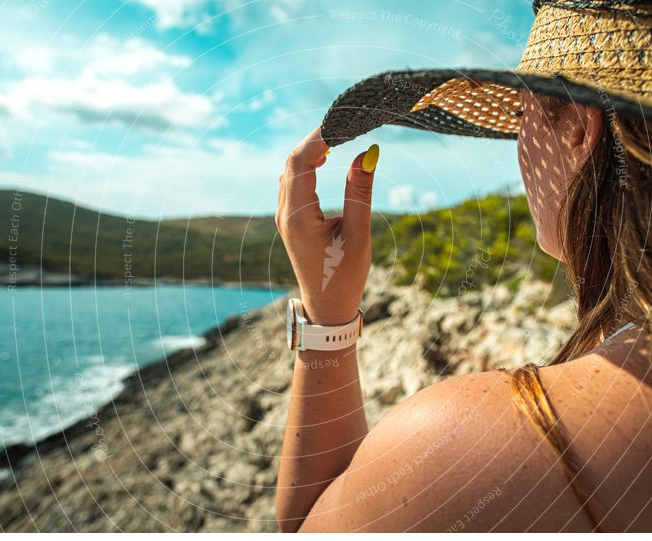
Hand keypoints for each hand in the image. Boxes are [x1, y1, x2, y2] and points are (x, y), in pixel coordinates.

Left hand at [276, 126, 378, 323]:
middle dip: (315, 139)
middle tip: (343, 125)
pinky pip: (291, 182)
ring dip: (309, 151)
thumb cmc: (344, 276)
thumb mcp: (358, 234)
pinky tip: (325, 159)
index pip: (301, 161)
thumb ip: (360, 192)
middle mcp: (285, 213)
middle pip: (291, 161)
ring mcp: (284, 217)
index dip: (319, 136)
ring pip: (289, 170)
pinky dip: (306, 165)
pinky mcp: (289, 220)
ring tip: (337, 138)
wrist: (327, 307)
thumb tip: (368, 152)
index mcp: (298, 216)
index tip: (342, 122)